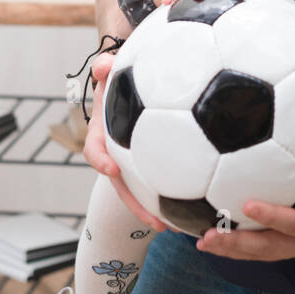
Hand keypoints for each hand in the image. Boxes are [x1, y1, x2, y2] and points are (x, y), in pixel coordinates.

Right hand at [82, 50, 170, 232]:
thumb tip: (102, 66)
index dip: (100, 161)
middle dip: (135, 204)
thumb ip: (106, 66)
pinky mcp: (152, 164)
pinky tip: (199, 204)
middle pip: (121, 184)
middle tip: (154, 220)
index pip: (95, 150)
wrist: (133, 82)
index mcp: (102, 133)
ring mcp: (133, 161)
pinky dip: (175, 193)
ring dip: (155, 210)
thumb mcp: (112, 70)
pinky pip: (162, 180)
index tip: (111, 169)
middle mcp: (116, 153)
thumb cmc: (122, 76)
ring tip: (175, 227)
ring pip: (142, 190)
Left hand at [194, 150, 294, 261]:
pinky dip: (236, 246)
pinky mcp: (286, 245)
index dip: (273, 217)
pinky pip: (259, 250)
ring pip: (261, 253)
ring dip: (232, 249)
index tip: (247, 205)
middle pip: (270, 248)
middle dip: (239, 244)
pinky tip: (214, 237)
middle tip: (211, 236)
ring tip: (204, 241)